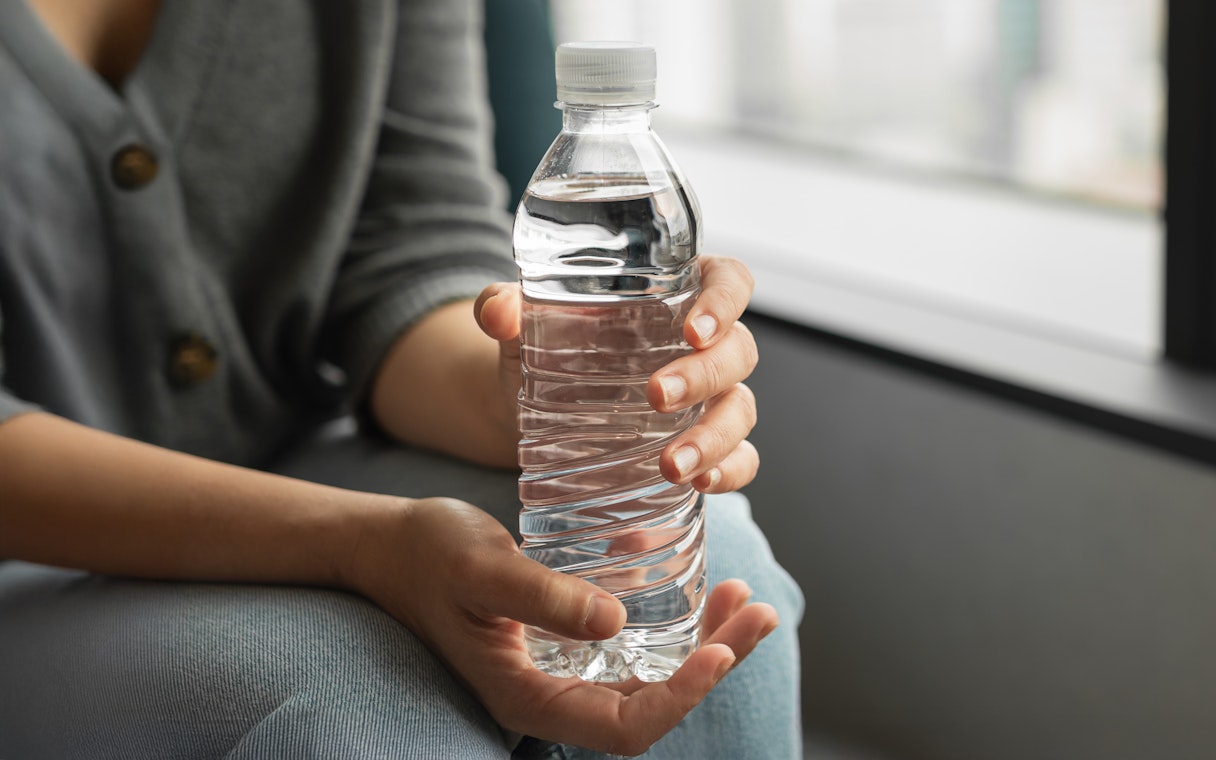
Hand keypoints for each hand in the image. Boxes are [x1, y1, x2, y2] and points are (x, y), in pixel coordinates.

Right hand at [351, 497, 778, 755]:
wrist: (394, 545)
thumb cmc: (430, 555)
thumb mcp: (482, 570)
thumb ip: (543, 597)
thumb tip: (617, 623)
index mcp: (528, 698)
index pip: (624, 728)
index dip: (680, 698)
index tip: (720, 651)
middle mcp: (553, 696)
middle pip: (652, 707)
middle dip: (713, 665)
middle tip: (759, 612)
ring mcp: (562, 672)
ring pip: (650, 679)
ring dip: (705, 646)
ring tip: (744, 601)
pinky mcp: (568, 643)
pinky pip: (635, 651)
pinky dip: (675, 627)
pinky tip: (700, 591)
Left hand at [474, 255, 759, 492]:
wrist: (528, 405)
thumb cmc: (545, 346)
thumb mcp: (524, 322)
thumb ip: (505, 306)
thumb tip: (497, 311)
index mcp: (679, 293)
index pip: (729, 281)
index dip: (724, 302)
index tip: (693, 331)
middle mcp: (707, 344)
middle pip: (738, 351)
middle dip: (703, 377)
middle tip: (655, 396)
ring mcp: (712, 396)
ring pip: (741, 410)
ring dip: (715, 438)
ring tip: (671, 464)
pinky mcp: (706, 443)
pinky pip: (742, 457)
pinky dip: (729, 472)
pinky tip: (699, 484)